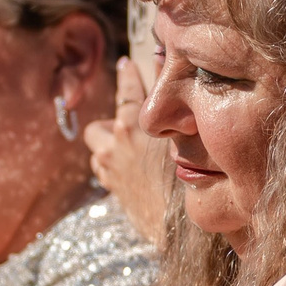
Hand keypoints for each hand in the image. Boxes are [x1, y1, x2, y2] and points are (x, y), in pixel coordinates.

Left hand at [84, 57, 173, 245]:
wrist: (181, 225)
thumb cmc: (190, 175)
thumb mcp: (185, 133)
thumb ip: (173, 97)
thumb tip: (165, 60)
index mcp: (131, 127)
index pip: (126, 92)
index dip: (127, 76)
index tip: (126, 64)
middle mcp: (113, 147)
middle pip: (96, 128)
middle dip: (109, 124)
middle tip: (129, 125)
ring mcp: (110, 172)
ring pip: (97, 152)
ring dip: (109, 148)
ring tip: (131, 151)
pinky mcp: (114, 192)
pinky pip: (103, 173)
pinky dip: (112, 168)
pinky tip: (132, 170)